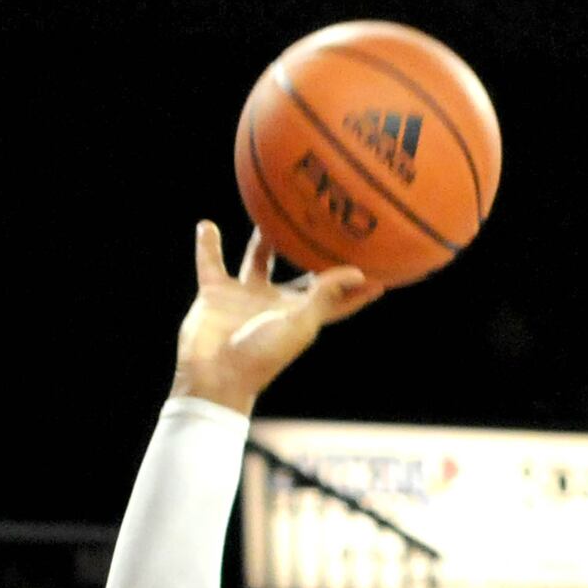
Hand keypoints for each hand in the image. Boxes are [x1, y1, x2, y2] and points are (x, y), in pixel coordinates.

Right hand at [172, 223, 382, 414]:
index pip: (335, 298)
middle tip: (326, 223)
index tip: (380, 267)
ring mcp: (243, 298)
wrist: (215, 375)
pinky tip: (207, 225)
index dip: (356, 287)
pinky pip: (211, 262)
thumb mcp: (299, 323)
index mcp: (299, 314)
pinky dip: (207, 245)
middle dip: (311, 253)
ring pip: (256, 261)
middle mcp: (273, 303)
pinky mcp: (215, 294)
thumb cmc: (261, 355)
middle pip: (297, 274)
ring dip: (261, 240)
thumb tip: (359, 273)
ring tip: (269, 212)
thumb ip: (326, 296)